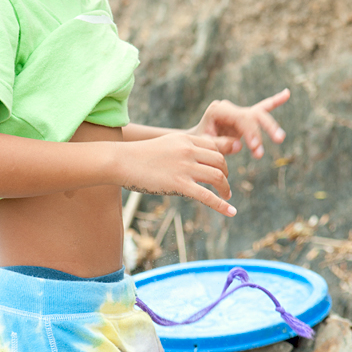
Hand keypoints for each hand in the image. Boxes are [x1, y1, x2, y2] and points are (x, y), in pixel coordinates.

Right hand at [120, 131, 235, 216]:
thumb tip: (192, 160)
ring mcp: (184, 167)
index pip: (214, 146)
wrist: (120, 161)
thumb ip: (181, 149)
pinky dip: (222, 205)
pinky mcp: (179, 184)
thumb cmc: (138, 156)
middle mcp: (188, 150)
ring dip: (225, 188)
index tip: (223, 168)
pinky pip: (207, 195)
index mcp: (184, 139)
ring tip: (226, 196)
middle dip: (226, 173)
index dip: (223, 158)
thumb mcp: (164, 145)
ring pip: (217, 176)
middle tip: (224, 185)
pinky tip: (230, 212)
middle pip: (220, 160)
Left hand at [191, 89, 289, 159]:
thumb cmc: (199, 144)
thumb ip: (220, 144)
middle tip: (264, 150)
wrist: (195, 142)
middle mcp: (229, 107)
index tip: (256, 148)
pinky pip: (262, 108)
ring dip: (270, 127)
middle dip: (261, 131)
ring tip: (280, 139)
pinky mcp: (245, 116)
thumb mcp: (206, 145)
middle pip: (251, 115)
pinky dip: (274, 101)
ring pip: (259, 115)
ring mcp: (238, 111)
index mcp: (218, 110)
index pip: (240, 118)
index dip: (251, 132)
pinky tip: (287, 93)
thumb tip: (239, 145)